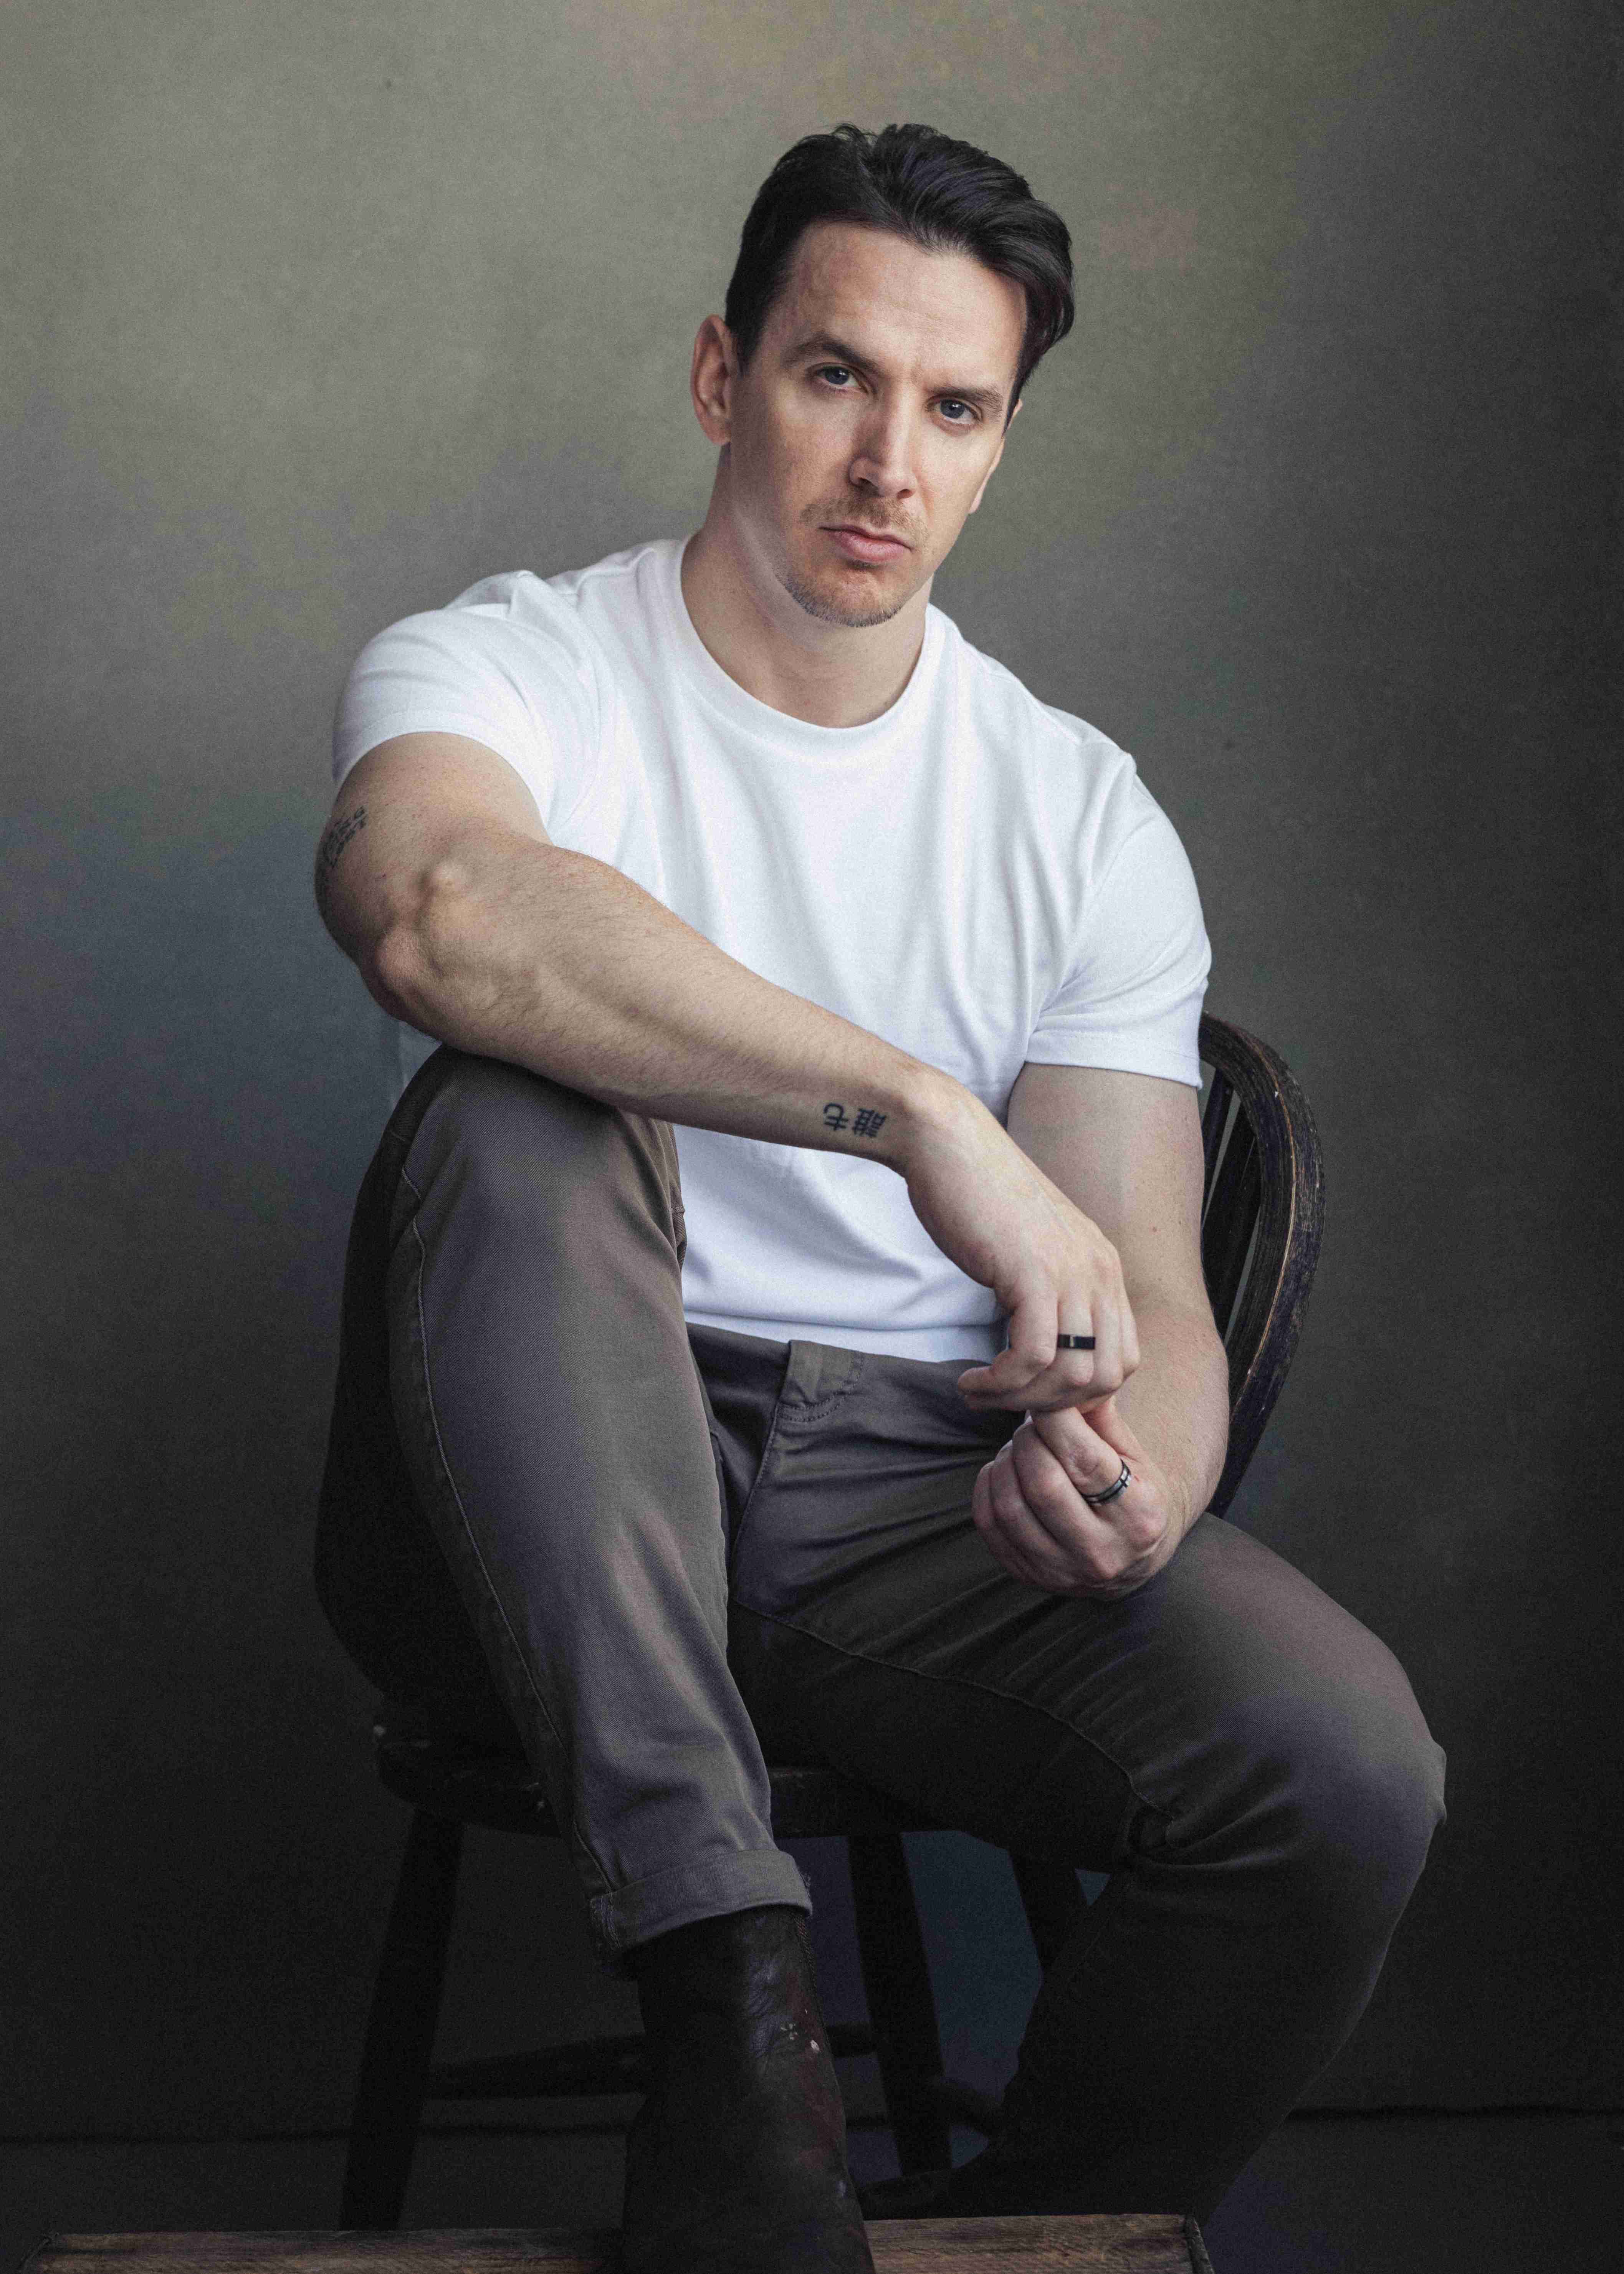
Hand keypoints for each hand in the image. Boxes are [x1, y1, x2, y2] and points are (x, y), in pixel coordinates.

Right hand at [899, 1083, 1140, 1413]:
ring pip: (1073, 1376)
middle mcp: (1099, 1270)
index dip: (1080, 1392)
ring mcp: (1071, 1271)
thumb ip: (1048, 1291)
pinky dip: (1002, 1383)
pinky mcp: (1033, 1273)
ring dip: (1022, 1400)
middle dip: (1055, 1405)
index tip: (1031, 1392)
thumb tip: (1043, 1346)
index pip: (1124, 1358)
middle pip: (1108, 1376)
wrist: (946, 1142)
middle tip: (1006, 1399)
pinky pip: (1034, 1357)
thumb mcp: (1030, 1249)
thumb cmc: (975, 1195)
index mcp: (1103, 1266)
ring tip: (980, 1392)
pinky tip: (971, 1380)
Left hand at [970, 1397, 1185, 1598]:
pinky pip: (989, 1525)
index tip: (1044, 1399)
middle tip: (1031, 1425)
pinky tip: (1001, 1471)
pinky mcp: (1029, 1577)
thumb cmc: (1132, 1494)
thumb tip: (1070, 1373)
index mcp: (1139, 1516)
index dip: (1056, 1421)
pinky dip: (987, 1487)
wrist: (1130, 1562)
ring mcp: (1062, 1571)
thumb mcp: (1135, 1457)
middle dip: (1027, 1442)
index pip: (1086, 1461)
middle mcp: (1102, 1552)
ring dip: (1004, 1463)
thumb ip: (1103, 1418)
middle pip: (1043, 1485)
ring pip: (1010, 1507)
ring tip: (1018, 1449)